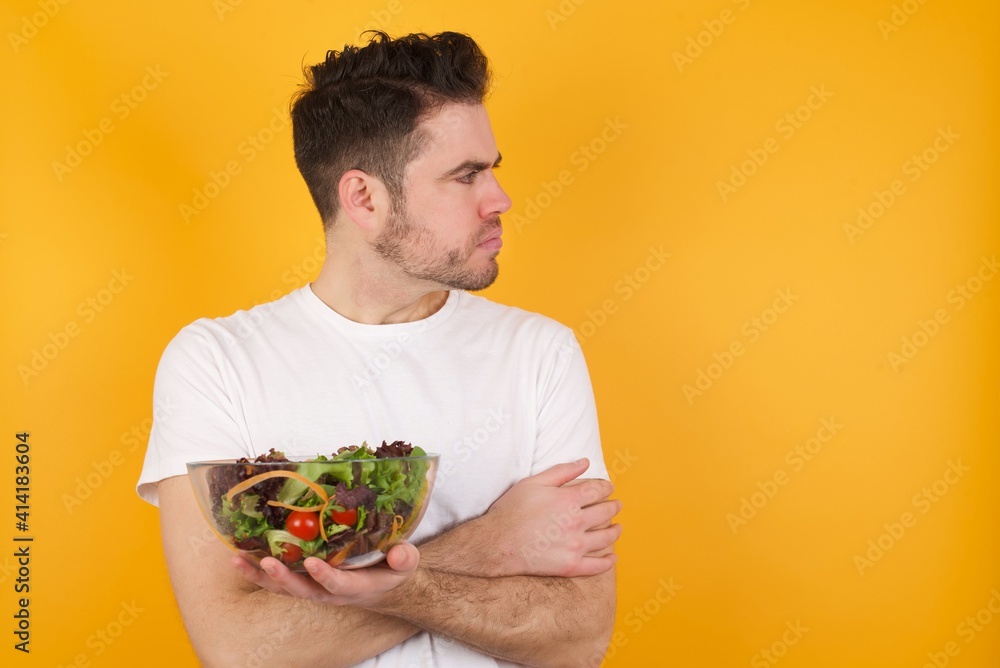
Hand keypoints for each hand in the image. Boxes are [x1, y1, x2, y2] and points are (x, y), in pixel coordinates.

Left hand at [232, 542, 419, 606]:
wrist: (381, 586)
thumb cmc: (391, 570)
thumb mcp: (405, 563)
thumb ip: (404, 559)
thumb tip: (399, 553)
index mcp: (355, 586)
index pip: (338, 584)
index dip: (325, 576)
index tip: (312, 563)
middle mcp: (329, 592)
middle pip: (302, 590)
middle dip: (284, 577)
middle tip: (267, 562)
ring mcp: (314, 588)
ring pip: (284, 587)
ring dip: (261, 575)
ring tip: (239, 560)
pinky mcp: (303, 581)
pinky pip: (277, 580)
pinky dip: (257, 572)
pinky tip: (240, 558)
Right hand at [484, 458, 620, 577]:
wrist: (497, 543)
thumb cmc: (512, 510)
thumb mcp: (533, 482)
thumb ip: (561, 471)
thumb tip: (585, 462)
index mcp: (568, 500)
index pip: (597, 490)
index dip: (606, 487)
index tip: (609, 487)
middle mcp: (576, 522)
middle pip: (605, 512)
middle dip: (613, 506)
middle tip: (617, 505)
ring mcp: (575, 545)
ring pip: (606, 538)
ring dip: (615, 531)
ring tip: (618, 528)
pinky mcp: (571, 565)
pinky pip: (597, 566)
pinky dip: (608, 562)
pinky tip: (613, 557)